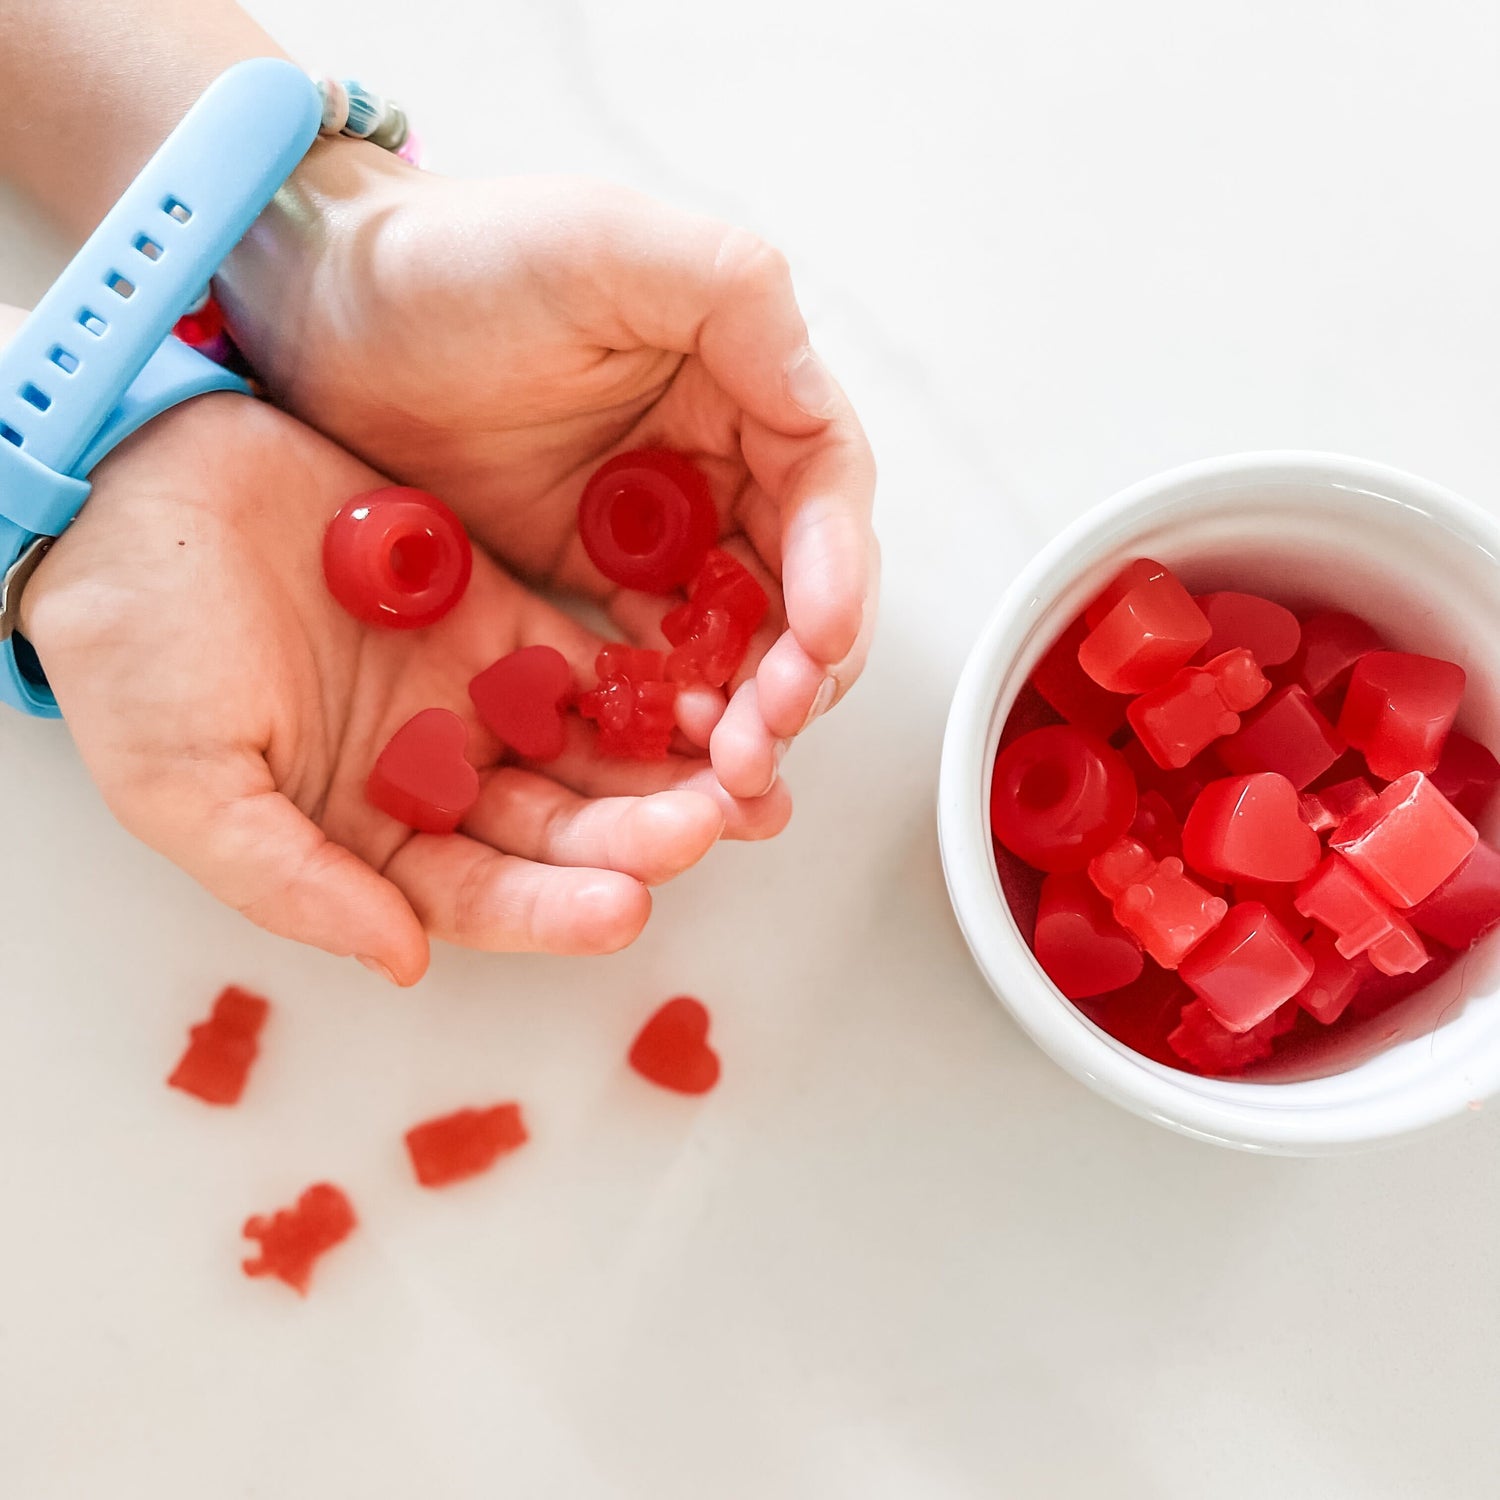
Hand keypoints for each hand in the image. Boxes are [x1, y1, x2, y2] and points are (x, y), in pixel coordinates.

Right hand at [19, 394, 789, 983]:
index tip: (622, 909)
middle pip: (552, 828)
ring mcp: (472, 698)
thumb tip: (399, 959)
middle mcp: (430, 781)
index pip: (475, 895)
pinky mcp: (498, 617)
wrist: (135, 487)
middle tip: (706, 828)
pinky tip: (707, 695)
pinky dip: (646, 684)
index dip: (549, 908)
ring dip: (662, 771)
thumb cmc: (134, 645)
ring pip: (586, 753)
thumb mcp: (185, 785)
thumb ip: (290, 881)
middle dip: (631, 836)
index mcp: (362, 837)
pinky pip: (588, 664)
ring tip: (745, 780)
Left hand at [218, 153, 878, 798]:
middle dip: (800, 665)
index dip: (838, 573)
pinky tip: (668, 748)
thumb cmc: (461, 255)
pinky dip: (671, 705)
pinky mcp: (590, 576)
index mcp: (742, 382)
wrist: (323, 308)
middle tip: (772, 731)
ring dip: (746, 704)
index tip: (824, 640)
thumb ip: (736, 297)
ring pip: (736, 634)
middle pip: (797, 583)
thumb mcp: (609, 243)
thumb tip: (820, 408)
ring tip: (730, 766)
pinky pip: (653, 656)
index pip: (825, 493)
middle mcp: (715, 461)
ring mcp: (653, 527)